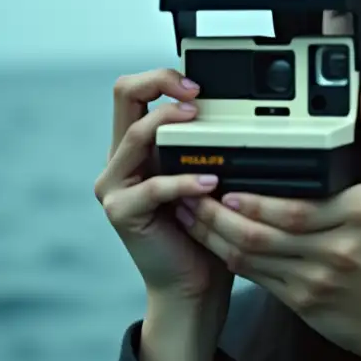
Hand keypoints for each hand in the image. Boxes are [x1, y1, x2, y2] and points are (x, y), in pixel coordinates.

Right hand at [94, 68, 234, 326]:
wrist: (192, 284)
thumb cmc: (206, 229)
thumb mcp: (209, 177)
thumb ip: (210, 147)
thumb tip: (245, 114)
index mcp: (138, 145)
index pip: (135, 90)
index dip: (164, 76)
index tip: (200, 83)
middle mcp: (120, 158)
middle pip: (123, 93)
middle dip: (161, 82)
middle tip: (197, 93)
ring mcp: (115, 184)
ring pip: (135, 133)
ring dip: (172, 125)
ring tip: (203, 126)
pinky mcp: (122, 211)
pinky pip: (152, 186)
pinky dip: (184, 180)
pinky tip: (211, 183)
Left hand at [177, 83, 360, 360]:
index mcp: (359, 214)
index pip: (294, 206)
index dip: (253, 198)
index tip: (225, 183)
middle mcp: (334, 248)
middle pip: (262, 232)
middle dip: (218, 214)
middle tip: (189, 193)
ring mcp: (314, 279)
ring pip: (251, 256)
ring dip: (215, 236)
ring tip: (189, 214)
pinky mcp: (302, 301)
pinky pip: (257, 278)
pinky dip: (231, 259)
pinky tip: (215, 243)